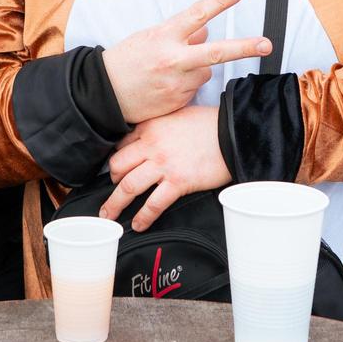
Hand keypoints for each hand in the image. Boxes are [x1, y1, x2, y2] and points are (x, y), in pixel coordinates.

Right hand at [99, 0, 270, 123]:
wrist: (104, 95)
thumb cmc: (126, 61)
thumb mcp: (149, 37)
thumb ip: (180, 33)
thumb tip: (206, 31)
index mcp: (164, 37)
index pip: (197, 15)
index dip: (219, 1)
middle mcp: (173, 60)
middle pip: (217, 52)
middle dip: (245, 47)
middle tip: (267, 45)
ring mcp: (177, 83)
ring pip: (206, 71)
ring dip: (197, 68)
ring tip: (170, 71)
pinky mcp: (178, 101)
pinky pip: (194, 88)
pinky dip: (187, 85)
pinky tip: (166, 85)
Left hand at [99, 105, 230, 231]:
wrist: (233, 132)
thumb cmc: (209, 124)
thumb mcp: (176, 116)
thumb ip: (159, 128)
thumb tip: (148, 141)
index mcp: (150, 127)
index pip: (121, 145)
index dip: (117, 161)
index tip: (116, 172)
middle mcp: (152, 145)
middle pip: (118, 166)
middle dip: (111, 183)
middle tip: (110, 194)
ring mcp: (164, 165)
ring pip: (129, 187)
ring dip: (115, 204)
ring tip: (109, 216)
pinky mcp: (178, 182)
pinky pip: (153, 203)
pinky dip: (143, 217)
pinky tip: (138, 225)